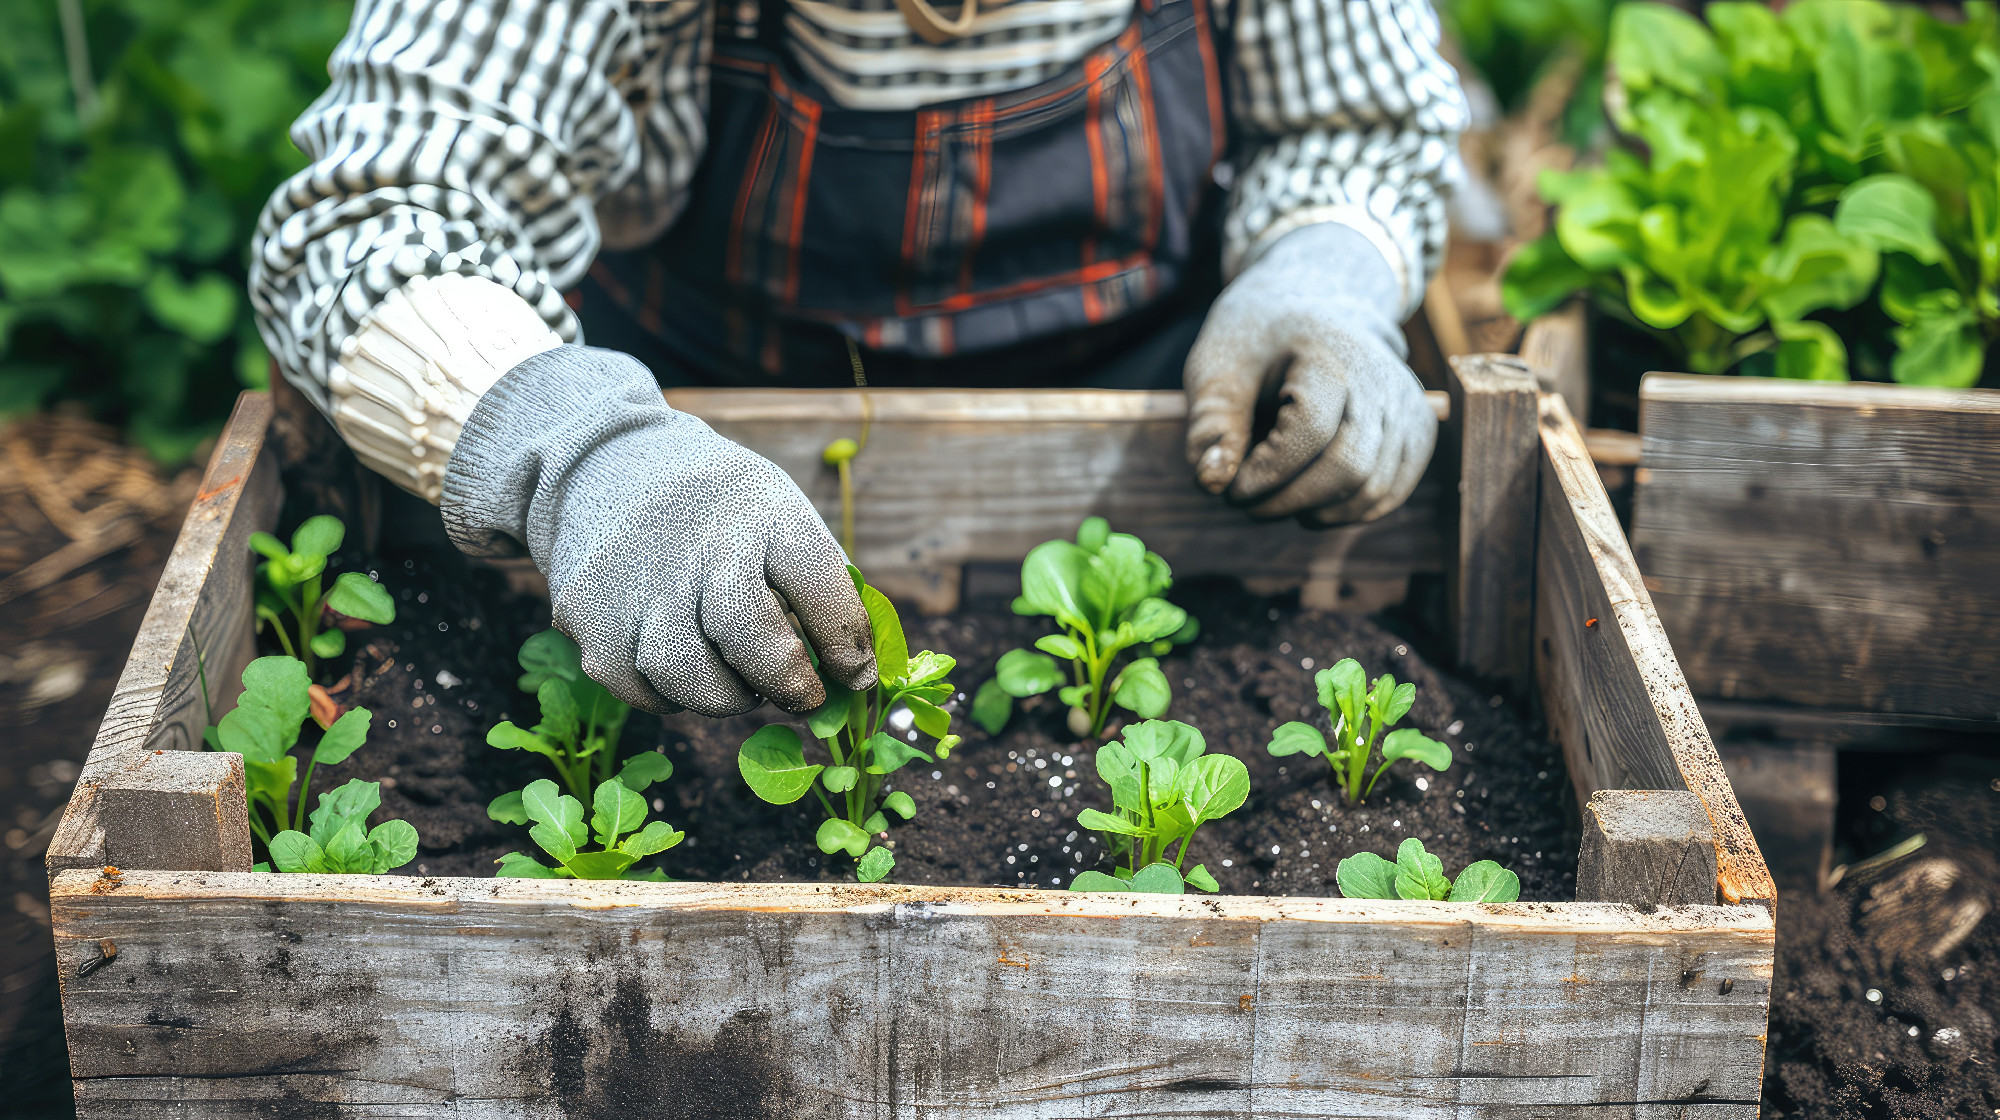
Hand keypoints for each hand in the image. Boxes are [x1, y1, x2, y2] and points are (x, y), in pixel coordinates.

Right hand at [441, 346, 875, 715]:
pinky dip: (674, 697)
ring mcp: (637, 585)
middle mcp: (698, 545)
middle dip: (788, 684)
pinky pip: (643, 693)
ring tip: (739, 680)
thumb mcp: (779, 512)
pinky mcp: (589, 620)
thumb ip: (819, 585)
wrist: (608, 466)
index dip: (845, 642)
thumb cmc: (720, 509)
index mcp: (761, 513)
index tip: (857, 674)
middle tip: (804, 697)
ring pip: (692, 683)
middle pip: (750, 640)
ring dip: (728, 697)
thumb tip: (858, 672)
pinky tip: (687, 668)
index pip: (818, 585)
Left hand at [1184, 223, 1436, 525]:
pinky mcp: (1418, 428)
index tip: (1229, 488)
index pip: (1310, 432)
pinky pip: (1391, 492)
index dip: (1266, 473)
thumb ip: (1209, 424)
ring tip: (1275, 500)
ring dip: (1317, 512)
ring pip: (1373, 489)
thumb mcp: (1216, 367)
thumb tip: (1211, 482)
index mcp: (1329, 355)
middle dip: (1289, 501)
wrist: (1314, 305)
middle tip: (1247, 502)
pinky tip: (1310, 504)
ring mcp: (1407, 404)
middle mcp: (1381, 379)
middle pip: (1349, 468)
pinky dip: (1347, 511)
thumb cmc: (1258, 342)